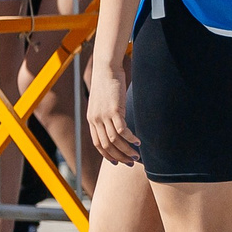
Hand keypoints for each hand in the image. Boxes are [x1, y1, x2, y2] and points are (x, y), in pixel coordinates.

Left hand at [87, 42, 140, 164]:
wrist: (105, 70)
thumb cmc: (107, 85)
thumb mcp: (103, 103)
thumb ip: (106, 116)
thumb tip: (117, 126)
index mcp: (92, 120)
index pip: (98, 143)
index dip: (107, 155)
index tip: (117, 162)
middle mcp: (96, 120)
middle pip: (106, 145)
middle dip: (119, 156)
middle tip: (131, 162)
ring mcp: (104, 115)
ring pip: (114, 140)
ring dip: (126, 150)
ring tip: (137, 155)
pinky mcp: (114, 110)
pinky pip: (122, 130)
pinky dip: (131, 138)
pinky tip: (139, 142)